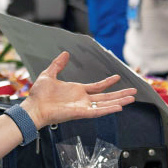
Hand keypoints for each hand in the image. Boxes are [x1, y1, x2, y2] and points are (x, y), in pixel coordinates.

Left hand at [21, 52, 137, 126]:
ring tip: (132, 99)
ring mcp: (83, 107)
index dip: (108, 82)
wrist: (33, 107)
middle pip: (106, 97)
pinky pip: (97, 112)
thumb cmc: (39, 95)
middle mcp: (83, 100)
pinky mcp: (80, 113)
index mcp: (77, 91)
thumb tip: (65, 54)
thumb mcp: (49, 74)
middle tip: (134, 92)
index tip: (118, 77)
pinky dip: (108, 110)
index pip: (98, 87)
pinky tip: (119, 107)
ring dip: (119, 102)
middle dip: (120, 94)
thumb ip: (58, 64)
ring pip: (105, 104)